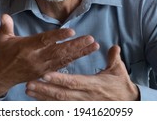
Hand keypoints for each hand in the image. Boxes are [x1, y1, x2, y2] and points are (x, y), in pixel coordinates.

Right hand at [0, 14, 99, 96]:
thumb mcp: (0, 38)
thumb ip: (6, 26)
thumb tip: (5, 15)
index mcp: (26, 48)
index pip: (45, 41)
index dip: (59, 36)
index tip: (72, 31)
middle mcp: (36, 58)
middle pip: (59, 51)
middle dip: (76, 45)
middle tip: (91, 39)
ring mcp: (41, 67)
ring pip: (64, 59)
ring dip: (79, 53)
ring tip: (93, 46)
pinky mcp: (43, 72)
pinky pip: (61, 66)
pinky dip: (73, 60)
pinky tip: (83, 54)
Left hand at [25, 45, 139, 99]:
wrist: (128, 104)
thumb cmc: (121, 86)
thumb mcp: (119, 70)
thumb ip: (114, 58)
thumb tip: (113, 46)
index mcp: (93, 85)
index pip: (73, 82)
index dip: (58, 79)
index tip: (44, 74)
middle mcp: (85, 97)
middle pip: (61, 94)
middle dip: (44, 90)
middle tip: (28, 84)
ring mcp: (82, 106)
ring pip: (59, 103)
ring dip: (42, 97)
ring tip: (28, 91)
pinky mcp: (80, 110)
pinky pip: (62, 109)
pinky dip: (49, 106)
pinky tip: (38, 102)